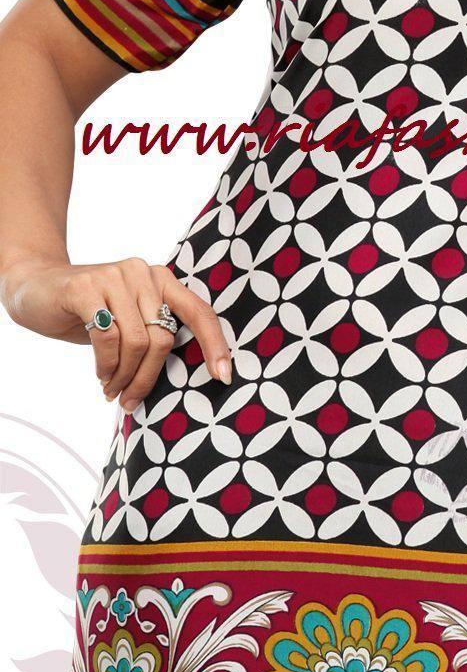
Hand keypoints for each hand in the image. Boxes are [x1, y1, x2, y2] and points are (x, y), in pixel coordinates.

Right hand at [1, 255, 231, 412]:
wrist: (36, 287)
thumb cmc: (89, 312)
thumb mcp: (127, 320)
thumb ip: (152, 335)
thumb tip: (183, 380)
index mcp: (160, 279)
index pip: (198, 311)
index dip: (214, 344)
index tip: (224, 376)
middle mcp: (142, 272)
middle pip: (162, 339)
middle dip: (148, 378)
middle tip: (129, 400)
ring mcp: (114, 276)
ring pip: (137, 342)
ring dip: (124, 376)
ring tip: (112, 389)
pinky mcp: (86, 288)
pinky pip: (108, 338)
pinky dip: (106, 366)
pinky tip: (100, 374)